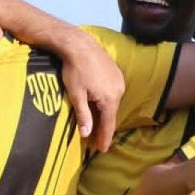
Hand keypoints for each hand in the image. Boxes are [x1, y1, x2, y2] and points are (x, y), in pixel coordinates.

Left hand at [60, 34, 125, 151]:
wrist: (79, 44)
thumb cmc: (74, 69)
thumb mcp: (76, 95)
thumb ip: (83, 116)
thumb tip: (86, 135)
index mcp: (110, 98)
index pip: (108, 124)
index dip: (105, 138)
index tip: (102, 150)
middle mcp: (119, 90)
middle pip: (111, 114)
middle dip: (104, 127)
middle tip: (97, 141)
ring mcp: (119, 81)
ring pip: (112, 103)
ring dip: (105, 114)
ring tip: (97, 125)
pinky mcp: (116, 73)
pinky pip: (113, 93)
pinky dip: (106, 102)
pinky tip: (98, 105)